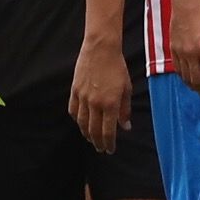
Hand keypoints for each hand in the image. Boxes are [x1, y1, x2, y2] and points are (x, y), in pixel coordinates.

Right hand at [69, 33, 131, 154]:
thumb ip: (125, 109)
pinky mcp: (74, 91)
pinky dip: (77, 120)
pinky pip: (73, 111)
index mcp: (110, 103)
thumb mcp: (126, 88)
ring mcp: (82, 97)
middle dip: (98, 142)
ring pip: (82, 123)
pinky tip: (82, 123)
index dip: (109, 143)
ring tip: (92, 139)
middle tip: (101, 149)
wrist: (101, 49)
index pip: (108, 131)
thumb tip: (125, 127)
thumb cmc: (118, 67)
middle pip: (94, 131)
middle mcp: (95, 103)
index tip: (110, 150)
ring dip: (87, 134)